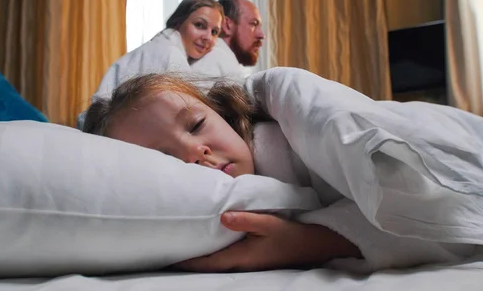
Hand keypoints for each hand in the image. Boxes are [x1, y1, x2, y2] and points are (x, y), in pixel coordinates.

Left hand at [172, 211, 360, 272]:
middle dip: (190, 261)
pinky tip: (209, 244)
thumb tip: (222, 217)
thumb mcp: (270, 223)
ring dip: (201, 257)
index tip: (170, 258)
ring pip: (216, 262)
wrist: (313, 245)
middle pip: (208, 266)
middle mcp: (240, 263)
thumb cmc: (291, 234)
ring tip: (184, 247)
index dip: (188, 262)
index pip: (208, 263)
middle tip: (170, 251)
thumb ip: (246, 220)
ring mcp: (246, 263)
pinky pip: (226, 258)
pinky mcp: (251, 258)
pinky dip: (213, 253)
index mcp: (241, 258)